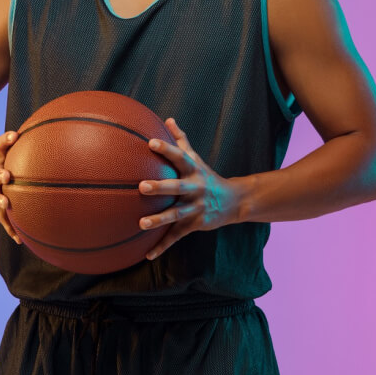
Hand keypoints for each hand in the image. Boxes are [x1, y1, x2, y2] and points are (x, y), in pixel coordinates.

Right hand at [0, 131, 22, 244]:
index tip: (14, 135)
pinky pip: (2, 219)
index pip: (0, 145)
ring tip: (5, 204)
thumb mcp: (11, 153)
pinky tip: (19, 239)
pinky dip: (11, 228)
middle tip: (6, 176)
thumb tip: (64, 133)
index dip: (6, 140)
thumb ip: (31, 146)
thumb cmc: (6, 163)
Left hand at [139, 117, 244, 259]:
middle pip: (177, 187)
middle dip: (160, 187)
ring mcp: (196, 208)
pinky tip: (147, 255)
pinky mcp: (195, 225)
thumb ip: (181, 140)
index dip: (166, 149)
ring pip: (176, 215)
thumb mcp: (196, 159)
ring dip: (159, 220)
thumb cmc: (206, 176)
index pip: (179, 157)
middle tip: (141, 186)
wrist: (234, 202)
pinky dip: (162, 246)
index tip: (150, 142)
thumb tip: (167, 119)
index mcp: (194, 171)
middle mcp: (195, 188)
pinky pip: (176, 236)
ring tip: (141, 223)